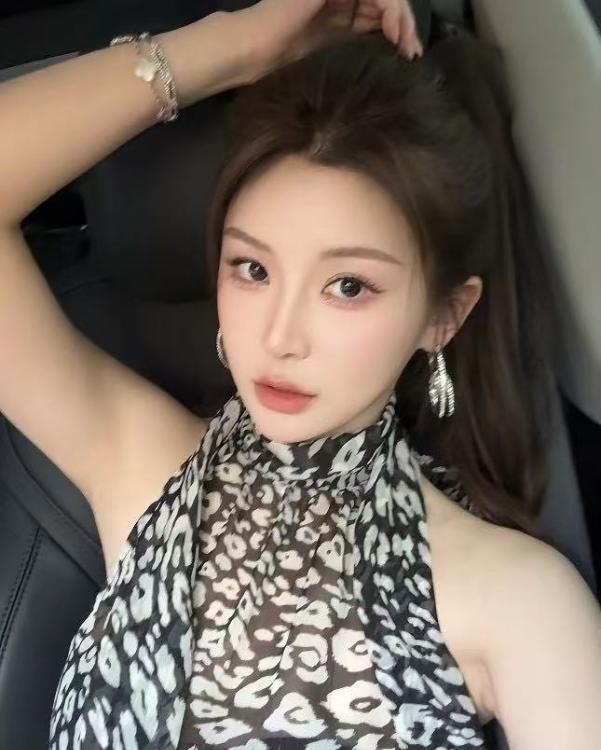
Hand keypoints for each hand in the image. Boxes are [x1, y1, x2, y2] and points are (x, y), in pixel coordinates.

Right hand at [230, 0, 422, 82]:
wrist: (263, 45)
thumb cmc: (291, 53)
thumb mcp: (338, 47)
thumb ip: (364, 39)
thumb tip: (397, 48)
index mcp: (346, 3)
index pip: (384, 9)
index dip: (401, 29)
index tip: (410, 55)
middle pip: (390, 1)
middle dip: (407, 25)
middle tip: (412, 52)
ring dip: (403, 20)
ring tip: (405, 45)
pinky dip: (391, 10)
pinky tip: (393, 32)